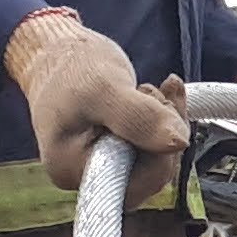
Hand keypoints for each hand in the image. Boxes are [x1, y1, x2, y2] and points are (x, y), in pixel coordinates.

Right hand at [8, 11, 187, 189]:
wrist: (56, 52)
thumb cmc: (71, 69)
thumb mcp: (104, 89)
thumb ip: (140, 118)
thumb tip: (180, 143)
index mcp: (72, 171)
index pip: (135, 183)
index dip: (159, 152)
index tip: (155, 104)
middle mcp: (86, 176)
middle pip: (150, 172)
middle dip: (164, 130)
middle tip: (152, 90)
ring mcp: (102, 163)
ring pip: (156, 156)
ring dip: (166, 120)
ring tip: (150, 87)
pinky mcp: (116, 148)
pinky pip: (153, 143)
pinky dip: (164, 116)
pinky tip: (165, 89)